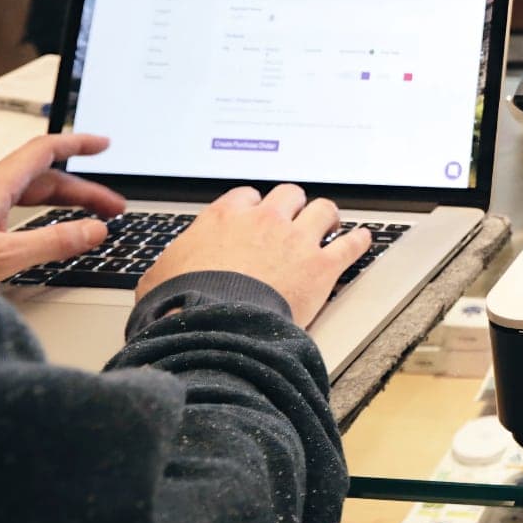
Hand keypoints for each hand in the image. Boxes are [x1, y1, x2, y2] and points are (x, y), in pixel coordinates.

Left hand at [0, 133, 127, 282]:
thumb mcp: (5, 256)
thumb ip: (54, 242)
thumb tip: (94, 230)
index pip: (44, 151)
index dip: (77, 144)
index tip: (104, 144)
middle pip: (43, 178)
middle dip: (83, 189)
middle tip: (113, 208)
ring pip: (28, 196)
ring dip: (64, 204)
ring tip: (91, 221)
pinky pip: (15, 212)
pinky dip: (42, 217)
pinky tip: (47, 233)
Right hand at [138, 183, 374, 326]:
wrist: (213, 327)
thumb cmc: (181, 305)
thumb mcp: (159, 277)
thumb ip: (172, 263)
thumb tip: (164, 273)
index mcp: (224, 217)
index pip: (247, 197)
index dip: (254, 207)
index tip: (257, 216)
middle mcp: (264, 221)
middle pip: (289, 195)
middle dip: (292, 206)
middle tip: (294, 219)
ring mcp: (295, 240)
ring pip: (323, 210)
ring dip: (326, 217)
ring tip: (329, 225)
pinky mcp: (321, 266)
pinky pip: (350, 245)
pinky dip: (359, 242)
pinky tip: (363, 240)